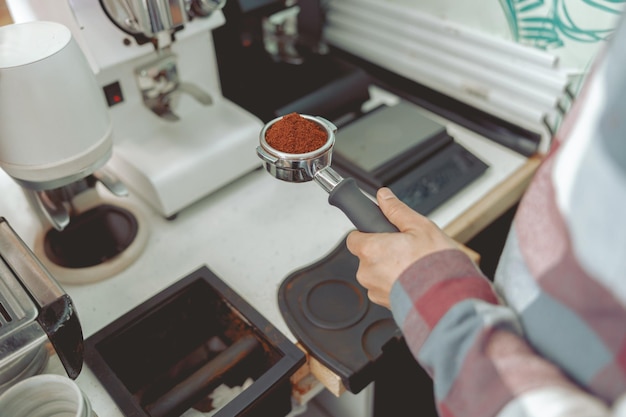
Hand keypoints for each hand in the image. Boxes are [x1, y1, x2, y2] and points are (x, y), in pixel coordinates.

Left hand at [346, 187, 457, 307]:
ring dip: (389, 268)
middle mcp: (367, 272)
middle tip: (405, 248)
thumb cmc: (435, 264)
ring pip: (376, 273)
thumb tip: (384, 196)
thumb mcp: (420, 227)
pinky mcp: (385, 305)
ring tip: (413, 265)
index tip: (381, 232)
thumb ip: (397, 210)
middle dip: (382, 251)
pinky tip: (414, 280)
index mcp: (371, 250)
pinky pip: (385, 289)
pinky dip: (396, 284)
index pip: (354, 238)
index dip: (367, 233)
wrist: (449, 299)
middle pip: (366, 256)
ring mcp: (375, 291)